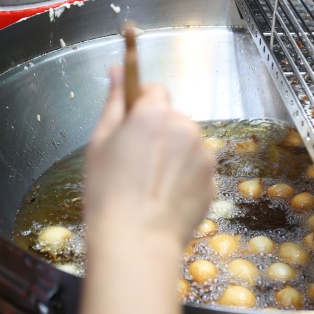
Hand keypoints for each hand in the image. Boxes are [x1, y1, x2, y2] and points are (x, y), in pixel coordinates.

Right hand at [82, 66, 214, 247]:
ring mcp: (204, 156)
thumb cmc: (108, 193)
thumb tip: (117, 70)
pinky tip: (164, 198)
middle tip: (134, 162)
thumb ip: (113, 103)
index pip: (155, 90)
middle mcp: (186, 128)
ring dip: (173, 155)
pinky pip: (197, 170)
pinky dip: (184, 179)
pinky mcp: (213, 182)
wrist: (136, 243)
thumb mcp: (99, 143)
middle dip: (158, 132)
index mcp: (155, 114)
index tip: (130, 126)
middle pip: (173, 118)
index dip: (142, 106)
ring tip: (149, 184)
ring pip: (187, 144)